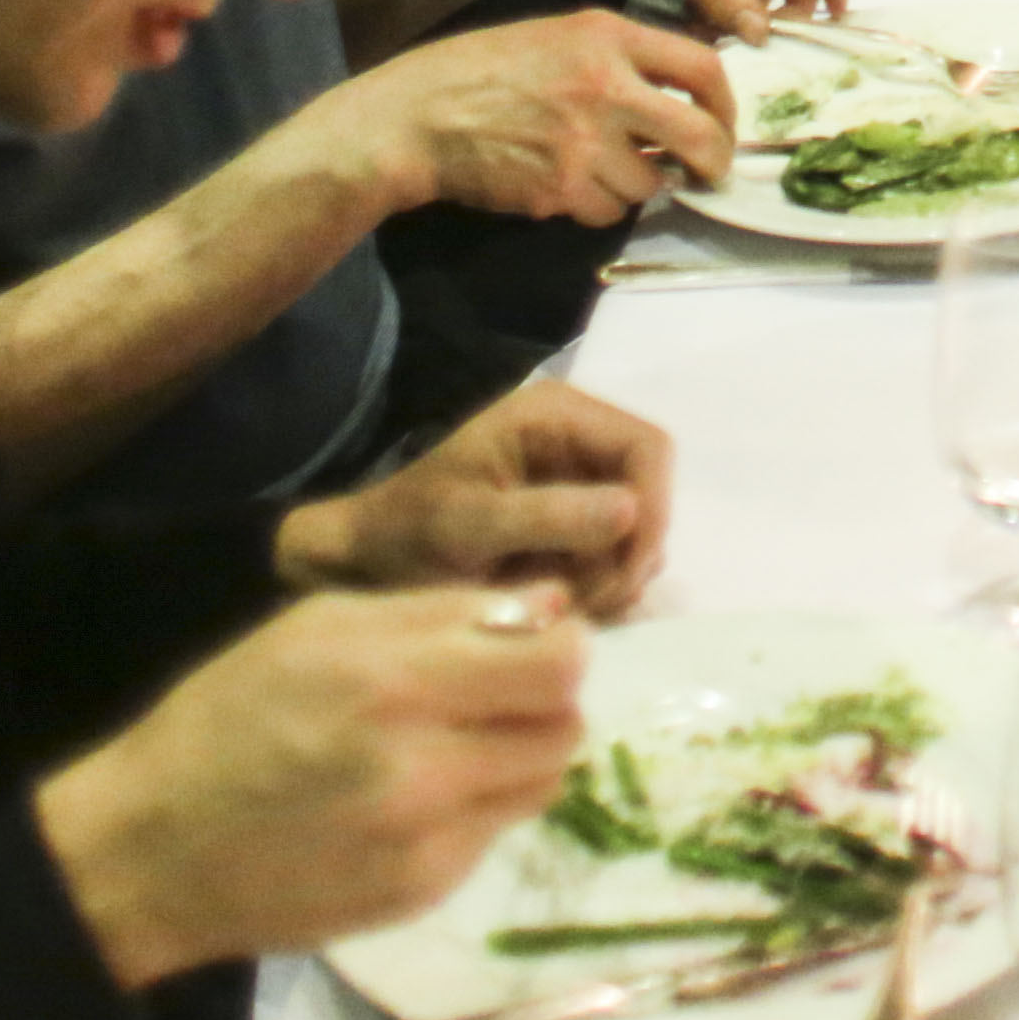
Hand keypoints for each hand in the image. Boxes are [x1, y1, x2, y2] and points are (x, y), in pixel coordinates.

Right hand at [40, 585, 588, 986]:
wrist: (154, 849)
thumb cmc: (228, 714)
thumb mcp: (320, 625)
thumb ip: (444, 612)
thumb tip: (553, 607)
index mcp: (395, 681)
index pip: (557, 662)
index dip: (554, 644)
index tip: (521, 644)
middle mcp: (424, 767)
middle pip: (564, 724)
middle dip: (540, 700)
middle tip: (490, 694)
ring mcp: (427, 842)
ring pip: (543, 781)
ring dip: (517, 753)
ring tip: (454, 743)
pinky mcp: (421, 892)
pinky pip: (494, 832)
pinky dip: (475, 806)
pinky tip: (413, 797)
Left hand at [285, 376, 677, 618]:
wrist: (364, 560)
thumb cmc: (407, 533)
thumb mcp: (468, 525)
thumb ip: (548, 517)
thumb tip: (632, 512)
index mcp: (556, 414)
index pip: (648, 448)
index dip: (654, 509)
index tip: (625, 575)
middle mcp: (578, 436)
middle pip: (651, 490)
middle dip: (631, 552)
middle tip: (592, 604)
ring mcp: (578, 478)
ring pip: (639, 527)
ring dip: (615, 574)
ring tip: (562, 605)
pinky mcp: (574, 518)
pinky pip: (617, 550)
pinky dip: (600, 583)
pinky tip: (560, 602)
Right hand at [326, 8, 740, 214]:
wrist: (419, 115)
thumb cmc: (487, 68)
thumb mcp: (560, 34)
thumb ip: (622, 56)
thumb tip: (682, 92)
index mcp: (608, 37)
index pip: (702, 66)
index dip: (726, 102)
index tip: (723, 121)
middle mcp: (605, 86)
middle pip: (698, 135)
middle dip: (714, 161)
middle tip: (709, 172)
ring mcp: (584, 142)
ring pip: (651, 183)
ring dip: (641, 186)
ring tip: (609, 171)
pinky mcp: (560, 189)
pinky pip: (607, 210)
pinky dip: (599, 205)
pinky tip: (571, 184)